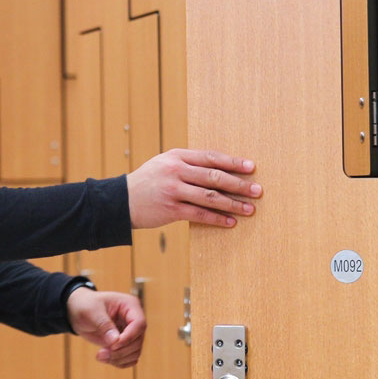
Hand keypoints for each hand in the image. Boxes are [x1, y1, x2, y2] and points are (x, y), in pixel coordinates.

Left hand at [67, 288, 144, 367]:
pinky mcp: (125, 344)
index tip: (113, 345)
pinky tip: (105, 359)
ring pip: (135, 352)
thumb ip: (104, 325)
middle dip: (121, 351)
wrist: (78, 312)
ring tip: (100, 356)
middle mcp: (134, 319)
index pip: (139, 324)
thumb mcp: (91, 311)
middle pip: (138, 340)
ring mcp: (131, 333)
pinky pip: (130, 358)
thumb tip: (115, 341)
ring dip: (119, 358)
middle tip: (100, 354)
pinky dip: (119, 362)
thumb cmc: (85, 305)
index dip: (129, 337)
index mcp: (130, 305)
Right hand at [126, 148, 261, 229]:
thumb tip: (221, 168)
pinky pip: (199, 214)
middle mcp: (176, 171)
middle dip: (238, 184)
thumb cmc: (148, 181)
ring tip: (249, 209)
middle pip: (214, 176)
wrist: (120, 201)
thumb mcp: (165, 164)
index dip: (232, 162)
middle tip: (257, 190)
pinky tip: (230, 222)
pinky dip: (217, 218)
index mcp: (177, 156)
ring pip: (210, 197)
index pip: (210, 157)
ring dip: (232, 204)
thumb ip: (189, 163)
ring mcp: (173, 190)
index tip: (251, 167)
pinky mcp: (171, 209)